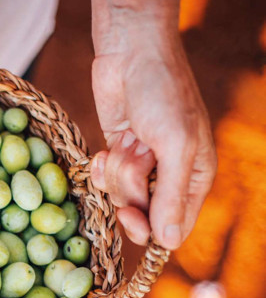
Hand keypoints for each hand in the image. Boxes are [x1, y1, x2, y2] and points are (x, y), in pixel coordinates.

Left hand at [90, 23, 216, 248]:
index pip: (174, 227)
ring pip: (119, 196)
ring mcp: (140, 167)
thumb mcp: (176, 145)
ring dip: (118, 170)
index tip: (131, 215)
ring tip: (128, 140)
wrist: (130, 54)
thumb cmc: (162, 94)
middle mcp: (168, 177)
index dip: (150, 228)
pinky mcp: (116, 156)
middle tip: (134, 159)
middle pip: (142, 214)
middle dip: (130, 189)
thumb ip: (172, 195)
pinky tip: (106, 148)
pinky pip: (104, 181)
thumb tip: (170, 243)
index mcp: (195, 178)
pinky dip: (102, 167)